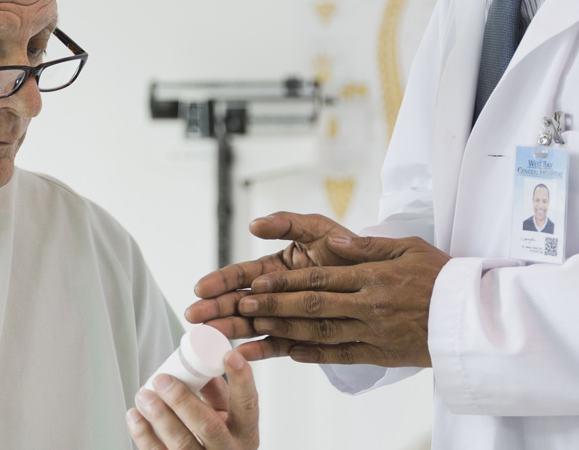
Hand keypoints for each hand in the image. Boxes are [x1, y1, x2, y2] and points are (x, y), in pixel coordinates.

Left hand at [128, 350, 258, 449]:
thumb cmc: (215, 438)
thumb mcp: (225, 416)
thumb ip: (216, 391)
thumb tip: (204, 363)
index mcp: (244, 433)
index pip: (248, 405)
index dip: (241, 380)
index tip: (230, 355)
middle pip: (208, 426)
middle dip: (182, 400)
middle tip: (162, 380)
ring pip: (182, 444)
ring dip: (160, 417)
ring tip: (144, 395)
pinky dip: (144, 435)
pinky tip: (135, 416)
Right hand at [186, 212, 361, 358]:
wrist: (384, 281)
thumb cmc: (349, 251)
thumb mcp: (318, 229)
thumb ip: (287, 223)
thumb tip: (254, 224)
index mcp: (275, 268)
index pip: (242, 275)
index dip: (220, 281)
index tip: (201, 289)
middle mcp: (277, 294)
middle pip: (240, 302)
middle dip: (215, 309)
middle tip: (194, 316)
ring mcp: (287, 317)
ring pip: (253, 325)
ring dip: (230, 330)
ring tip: (209, 336)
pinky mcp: (302, 338)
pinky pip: (279, 345)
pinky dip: (260, 350)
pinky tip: (242, 353)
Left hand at [233, 233, 449, 367]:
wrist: (472, 315)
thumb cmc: (440, 275)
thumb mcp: (407, 247)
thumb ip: (367, 247)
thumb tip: (336, 243)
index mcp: (373, 276)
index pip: (319, 279)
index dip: (285, 282)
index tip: (257, 282)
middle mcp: (369, 306)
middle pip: (312, 307)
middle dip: (274, 306)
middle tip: (243, 305)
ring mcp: (374, 332)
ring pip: (321, 333)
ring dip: (285, 330)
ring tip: (256, 327)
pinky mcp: (381, 353)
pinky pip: (341, 355)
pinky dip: (314, 354)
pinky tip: (290, 352)